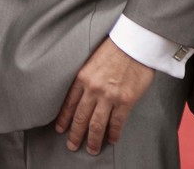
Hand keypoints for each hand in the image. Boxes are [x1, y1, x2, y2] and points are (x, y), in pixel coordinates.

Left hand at [55, 37, 154, 154]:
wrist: (133, 44)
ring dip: (93, 139)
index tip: (60, 129)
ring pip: (97, 124)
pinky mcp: (125, 100)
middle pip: (80, 117)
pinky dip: (113, 133)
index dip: (64, 118)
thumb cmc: (113, 49)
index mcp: (81, 77)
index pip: (69, 103)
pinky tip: (111, 140)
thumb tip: (81, 92)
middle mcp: (92, 88)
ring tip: (91, 149)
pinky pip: (117, 122)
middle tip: (72, 146)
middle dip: (75, 134)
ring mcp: (109, 96)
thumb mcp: (90, 60)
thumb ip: (84, 76)